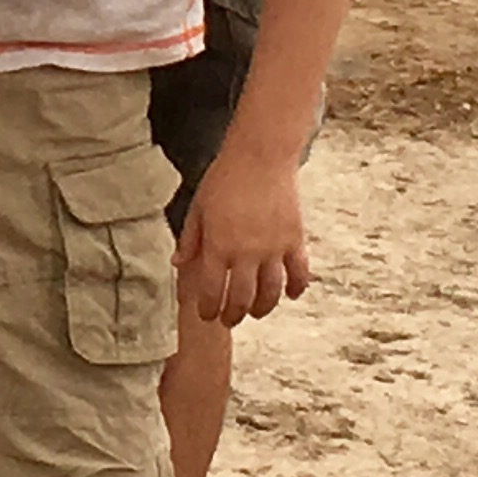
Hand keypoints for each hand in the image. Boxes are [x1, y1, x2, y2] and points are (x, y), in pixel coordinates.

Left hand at [175, 152, 310, 323]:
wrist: (260, 156)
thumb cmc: (225, 178)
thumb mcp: (199, 207)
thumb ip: (190, 239)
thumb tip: (177, 264)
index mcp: (219, 245)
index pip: (212, 290)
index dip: (209, 309)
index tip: (207, 316)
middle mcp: (247, 252)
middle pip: (242, 298)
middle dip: (234, 315)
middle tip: (229, 320)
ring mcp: (274, 248)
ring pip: (271, 292)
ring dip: (263, 308)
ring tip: (256, 312)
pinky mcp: (295, 240)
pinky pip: (299, 273)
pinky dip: (297, 288)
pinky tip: (291, 295)